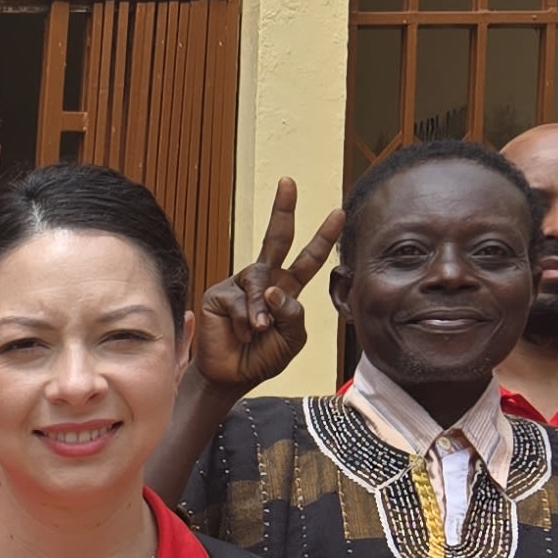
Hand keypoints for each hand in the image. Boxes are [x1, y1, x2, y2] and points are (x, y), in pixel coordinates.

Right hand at [190, 178, 340, 394]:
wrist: (232, 376)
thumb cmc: (263, 358)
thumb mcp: (293, 339)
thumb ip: (294, 313)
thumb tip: (273, 290)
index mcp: (286, 289)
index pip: (308, 258)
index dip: (324, 237)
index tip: (338, 212)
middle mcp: (264, 281)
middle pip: (276, 238)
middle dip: (283, 209)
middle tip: (289, 181)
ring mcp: (240, 285)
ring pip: (260, 279)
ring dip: (262, 309)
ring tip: (259, 330)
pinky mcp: (219, 294)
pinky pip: (240, 298)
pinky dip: (246, 318)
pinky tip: (244, 331)